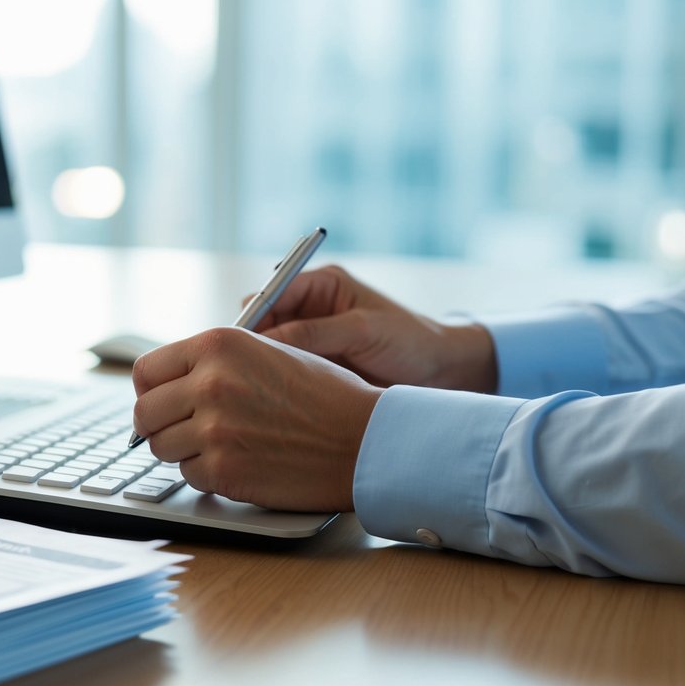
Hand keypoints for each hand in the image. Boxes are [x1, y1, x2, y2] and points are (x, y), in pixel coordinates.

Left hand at [130, 327, 382, 511]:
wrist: (364, 438)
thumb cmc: (323, 395)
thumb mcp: (264, 352)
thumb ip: (212, 362)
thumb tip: (161, 385)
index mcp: (218, 344)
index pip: (146, 370)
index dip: (152, 389)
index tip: (161, 401)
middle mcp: (210, 382)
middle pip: (146, 412)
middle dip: (161, 424)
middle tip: (186, 430)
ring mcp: (214, 429)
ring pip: (162, 447)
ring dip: (185, 451)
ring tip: (223, 444)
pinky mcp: (223, 469)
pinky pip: (189, 475)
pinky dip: (209, 474)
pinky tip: (241, 462)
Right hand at [251, 265, 497, 392]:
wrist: (442, 374)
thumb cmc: (410, 341)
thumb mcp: (362, 330)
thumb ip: (314, 332)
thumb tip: (265, 341)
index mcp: (320, 286)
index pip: (269, 294)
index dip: (252, 318)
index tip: (242, 346)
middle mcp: (309, 310)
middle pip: (260, 323)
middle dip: (251, 345)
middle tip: (245, 372)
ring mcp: (309, 341)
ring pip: (267, 352)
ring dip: (262, 368)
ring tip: (259, 389)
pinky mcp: (313, 368)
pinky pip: (282, 373)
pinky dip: (275, 384)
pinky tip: (274, 399)